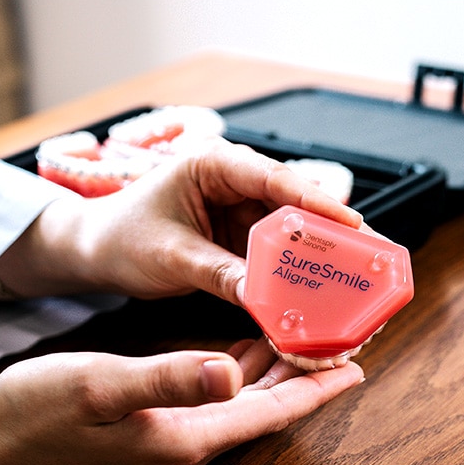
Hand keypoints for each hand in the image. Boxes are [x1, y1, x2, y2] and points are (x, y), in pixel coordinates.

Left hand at [0, 139, 362, 303]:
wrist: (94, 251)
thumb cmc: (121, 238)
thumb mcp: (172, 257)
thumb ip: (220, 274)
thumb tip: (264, 299)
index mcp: (213, 165)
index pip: (274, 179)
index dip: (317, 202)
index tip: (352, 224)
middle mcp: (234, 181)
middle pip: (294, 205)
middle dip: (329, 232)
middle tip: (369, 257)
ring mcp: (240, 210)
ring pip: (291, 231)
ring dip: (317, 257)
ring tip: (354, 279)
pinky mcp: (241, 238)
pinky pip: (276, 255)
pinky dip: (295, 274)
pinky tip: (319, 292)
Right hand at [0, 340, 362, 464]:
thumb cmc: (37, 411)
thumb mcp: (102, 383)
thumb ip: (169, 376)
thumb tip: (230, 371)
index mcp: (185, 440)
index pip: (268, 414)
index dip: (314, 391)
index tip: (356, 368)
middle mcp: (185, 449)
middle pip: (262, 411)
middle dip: (302, 378)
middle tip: (340, 342)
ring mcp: (166, 444)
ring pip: (237, 405)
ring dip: (269, 372)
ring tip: (304, 336)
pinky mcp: (148, 434)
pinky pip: (208, 403)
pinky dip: (233, 374)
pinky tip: (241, 348)